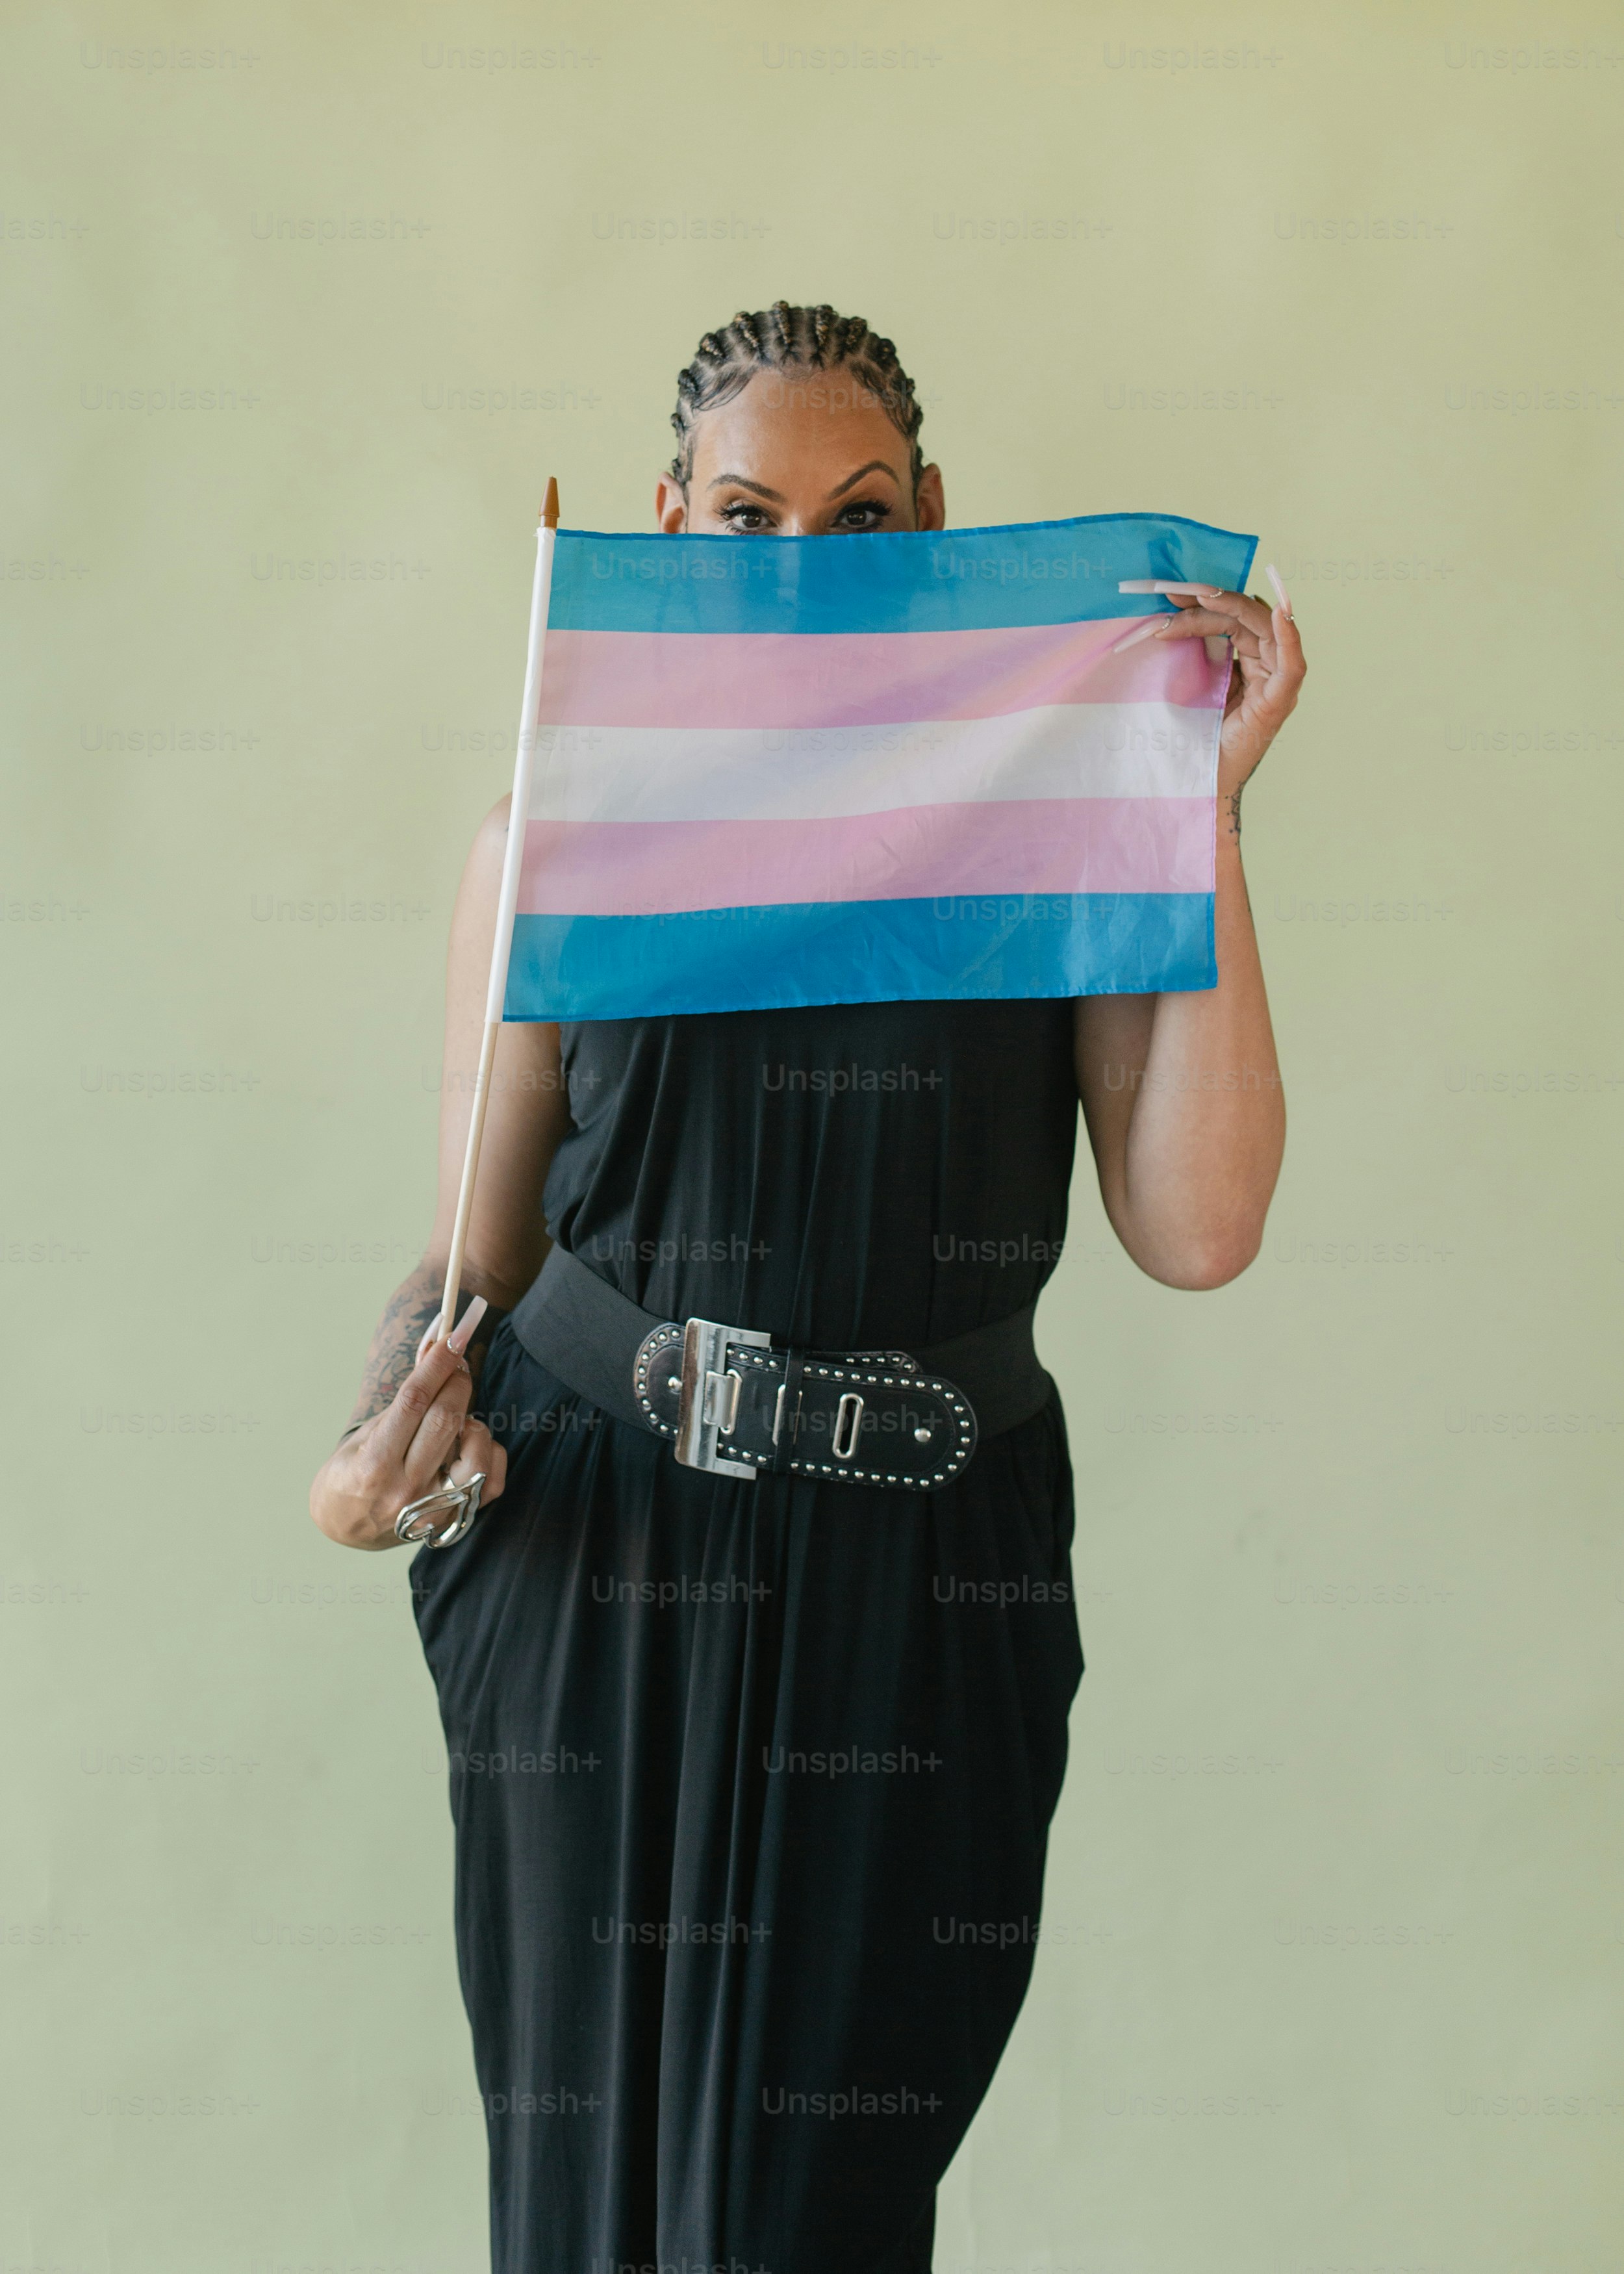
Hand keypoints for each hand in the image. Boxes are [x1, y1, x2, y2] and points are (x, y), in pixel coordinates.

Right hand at [309, 1304, 506, 1551]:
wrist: (347, 1528)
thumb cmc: (351, 1473)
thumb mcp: (363, 1436)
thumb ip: (402, 1402)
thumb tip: (434, 1349)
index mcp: (375, 1465)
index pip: (412, 1402)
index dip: (435, 1364)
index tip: (451, 1336)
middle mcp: (407, 1489)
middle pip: (445, 1420)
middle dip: (456, 1380)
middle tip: (456, 1360)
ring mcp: (434, 1508)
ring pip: (476, 1452)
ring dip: (471, 1420)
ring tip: (455, 1414)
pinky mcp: (455, 1519)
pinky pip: (492, 1480)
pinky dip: (488, 1451)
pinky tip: (469, 1442)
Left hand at [1132, 576, 1305, 799]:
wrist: (1192, 785)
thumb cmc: (1187, 740)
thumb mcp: (1186, 686)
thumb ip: (1194, 654)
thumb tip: (1172, 615)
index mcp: (1248, 666)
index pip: (1234, 622)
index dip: (1208, 604)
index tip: (1176, 594)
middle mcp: (1266, 672)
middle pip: (1247, 621)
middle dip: (1213, 602)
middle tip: (1177, 595)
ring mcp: (1275, 687)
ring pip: (1266, 630)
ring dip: (1232, 609)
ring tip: (1199, 598)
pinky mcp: (1277, 705)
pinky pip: (1291, 667)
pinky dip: (1289, 638)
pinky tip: (1281, 615)